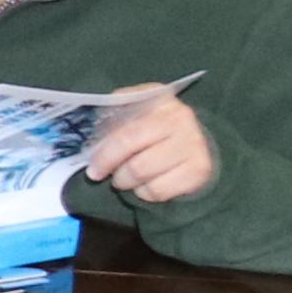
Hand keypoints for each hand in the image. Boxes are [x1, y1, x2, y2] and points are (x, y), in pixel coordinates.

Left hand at [81, 81, 217, 206]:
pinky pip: (158, 190)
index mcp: (159, 99)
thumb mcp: (135, 116)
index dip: (104, 150)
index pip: (124, 127)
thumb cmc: (154, 132)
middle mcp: (180, 117)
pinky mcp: (199, 169)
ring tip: (124, 179)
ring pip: (141, 172)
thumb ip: (113, 119)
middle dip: (108, 164)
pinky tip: (146, 185)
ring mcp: (193, 143)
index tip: (92, 165)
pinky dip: (145, 193)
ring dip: (125, 181)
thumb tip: (92, 140)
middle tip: (99, 174)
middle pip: (130, 147)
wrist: (196, 147)